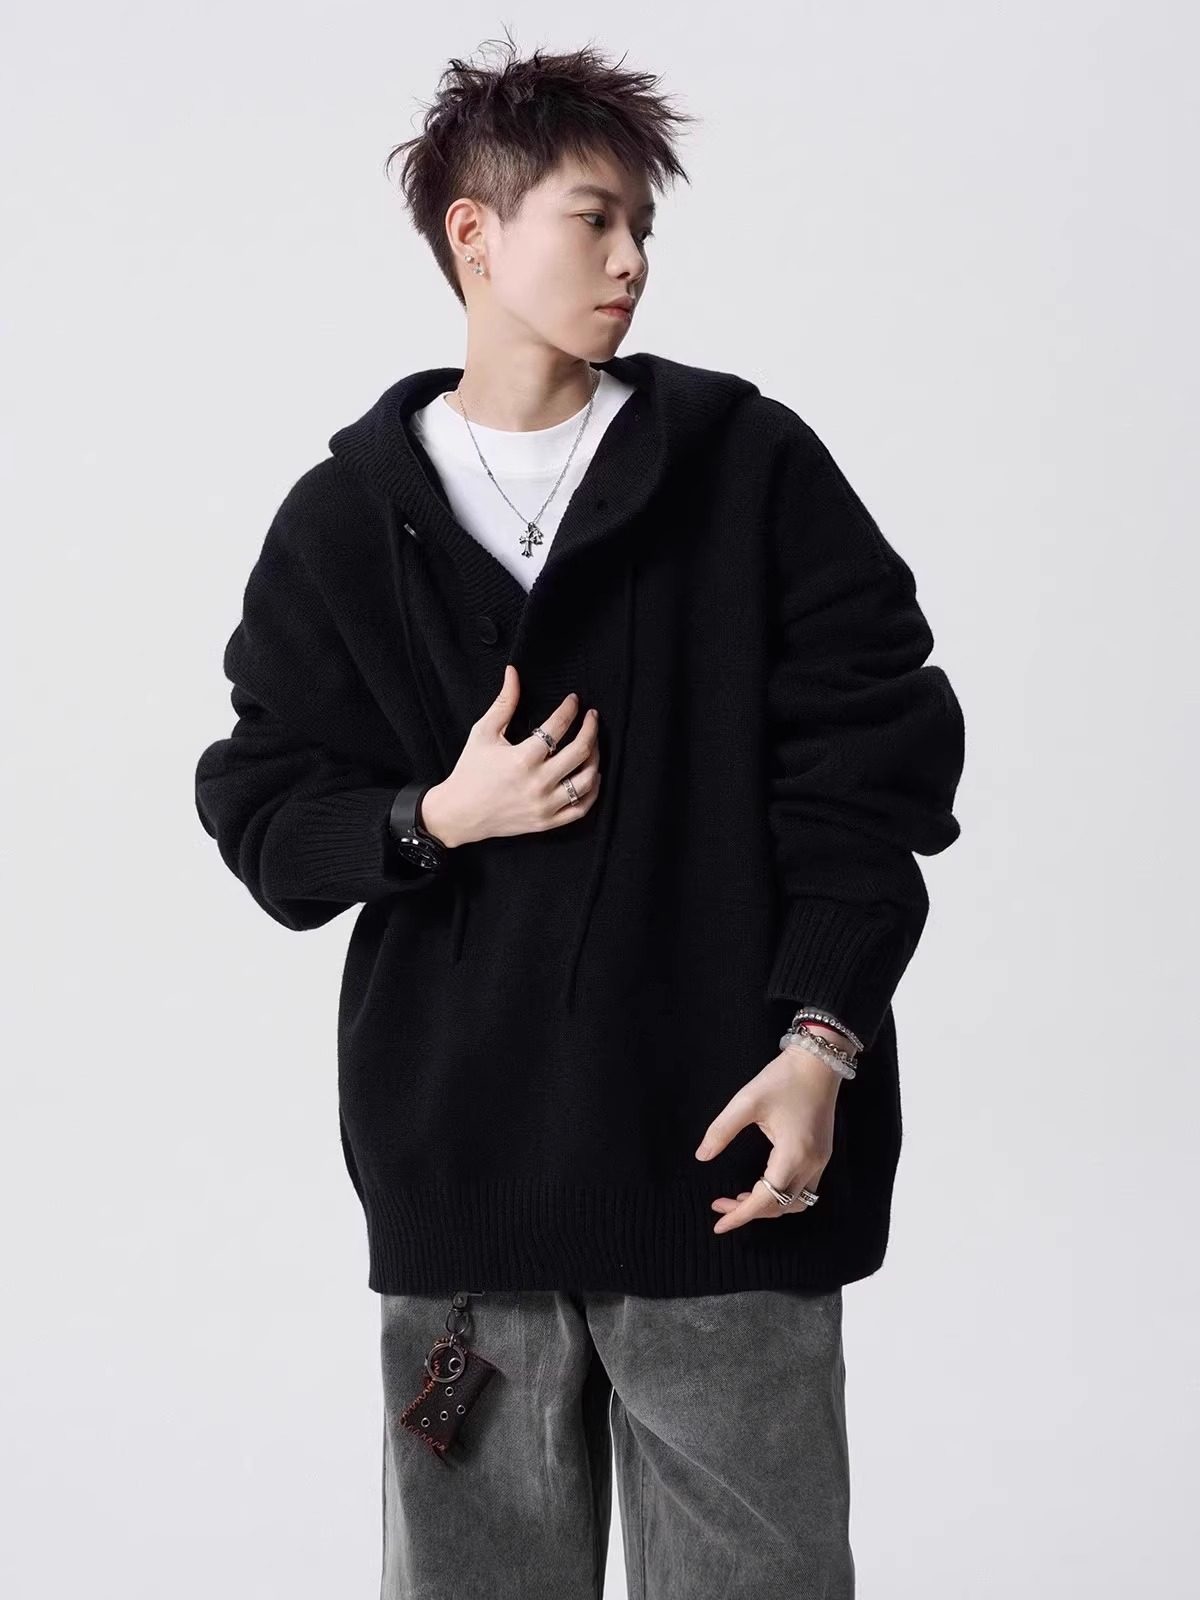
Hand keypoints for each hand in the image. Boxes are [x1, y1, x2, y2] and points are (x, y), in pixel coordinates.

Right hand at [420, 664, 601, 847]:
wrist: (459, 813)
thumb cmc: (470, 770)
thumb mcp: (483, 732)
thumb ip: (503, 702)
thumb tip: (513, 672)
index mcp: (523, 758)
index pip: (558, 727)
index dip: (570, 709)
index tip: (574, 700)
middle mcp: (538, 783)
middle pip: (581, 752)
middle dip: (591, 729)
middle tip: (592, 717)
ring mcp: (545, 805)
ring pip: (587, 781)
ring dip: (596, 759)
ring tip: (593, 744)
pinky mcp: (547, 822)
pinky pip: (581, 808)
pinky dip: (592, 791)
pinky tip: (592, 775)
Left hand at [694, 1040, 842, 1233]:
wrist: (819, 1061)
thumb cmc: (783, 1078)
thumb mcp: (746, 1102)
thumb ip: (722, 1131)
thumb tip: (702, 1156)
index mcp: (792, 1154)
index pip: (765, 1198)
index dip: (740, 1215)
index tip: (718, 1223)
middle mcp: (811, 1164)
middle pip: (781, 1206)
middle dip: (750, 1211)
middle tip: (720, 1205)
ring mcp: (821, 1161)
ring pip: (797, 1202)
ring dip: (770, 1206)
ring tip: (741, 1199)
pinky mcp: (822, 1154)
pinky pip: (804, 1188)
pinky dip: (783, 1194)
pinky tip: (762, 1183)